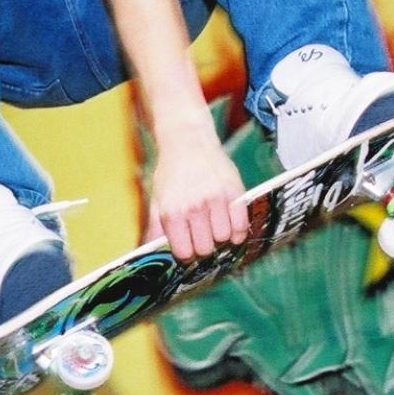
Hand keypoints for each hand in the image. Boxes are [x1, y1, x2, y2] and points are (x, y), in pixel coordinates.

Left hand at [148, 134, 248, 261]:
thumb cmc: (171, 173)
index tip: (188, 247)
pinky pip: (242, 225)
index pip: (185, 253)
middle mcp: (195, 208)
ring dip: (221, 237)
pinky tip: (230, 225)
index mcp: (173, 213)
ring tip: (215, 227)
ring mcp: (217, 200)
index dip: (187, 253)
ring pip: (225, 239)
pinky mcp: (235, 192)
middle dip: (204, 246)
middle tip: (201, 236)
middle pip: (206, 249)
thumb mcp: (157, 199)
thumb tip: (150, 253)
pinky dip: (238, 231)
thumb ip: (155, 228)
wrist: (188, 141)